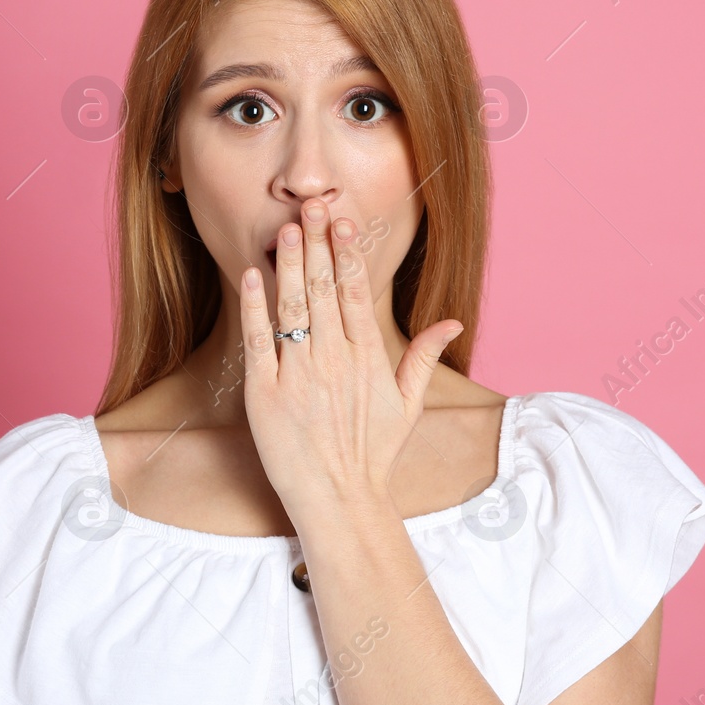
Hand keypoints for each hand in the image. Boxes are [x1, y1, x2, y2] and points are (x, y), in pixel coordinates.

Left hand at [237, 197, 463, 527]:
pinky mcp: (266, 393)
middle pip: (323, 290)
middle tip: (311, 205)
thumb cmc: (373, 454)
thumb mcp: (408, 405)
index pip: (357, 293)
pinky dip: (256, 306)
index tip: (342, 220)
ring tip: (286, 228)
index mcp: (369, 358)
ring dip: (288, 264)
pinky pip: (259, 340)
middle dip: (317, 244)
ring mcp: (299, 375)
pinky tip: (254, 275)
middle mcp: (335, 360)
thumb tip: (450, 322)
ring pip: (293, 307)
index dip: (348, 253)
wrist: (339, 499)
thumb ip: (423, 357)